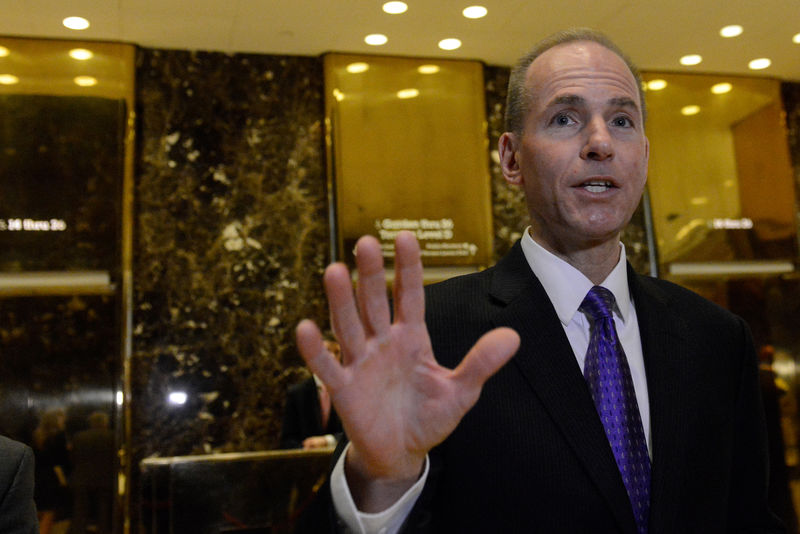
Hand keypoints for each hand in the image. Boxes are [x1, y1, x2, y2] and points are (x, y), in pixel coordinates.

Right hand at [296, 231, 518, 508]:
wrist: (402, 453)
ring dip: (341, 300)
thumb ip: (480, 363)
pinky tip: (305, 328)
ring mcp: (361, 362)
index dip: (408, 268)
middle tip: (366, 242)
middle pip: (375, 302)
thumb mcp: (460, 392)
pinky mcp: (343, 388)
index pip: (410, 295)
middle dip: (372, 274)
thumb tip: (513, 336)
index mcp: (412, 337)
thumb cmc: (429, 417)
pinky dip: (315, 349)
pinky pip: (327, 366)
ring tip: (335, 271)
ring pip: (349, 326)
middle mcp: (383, 342)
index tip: (405, 237)